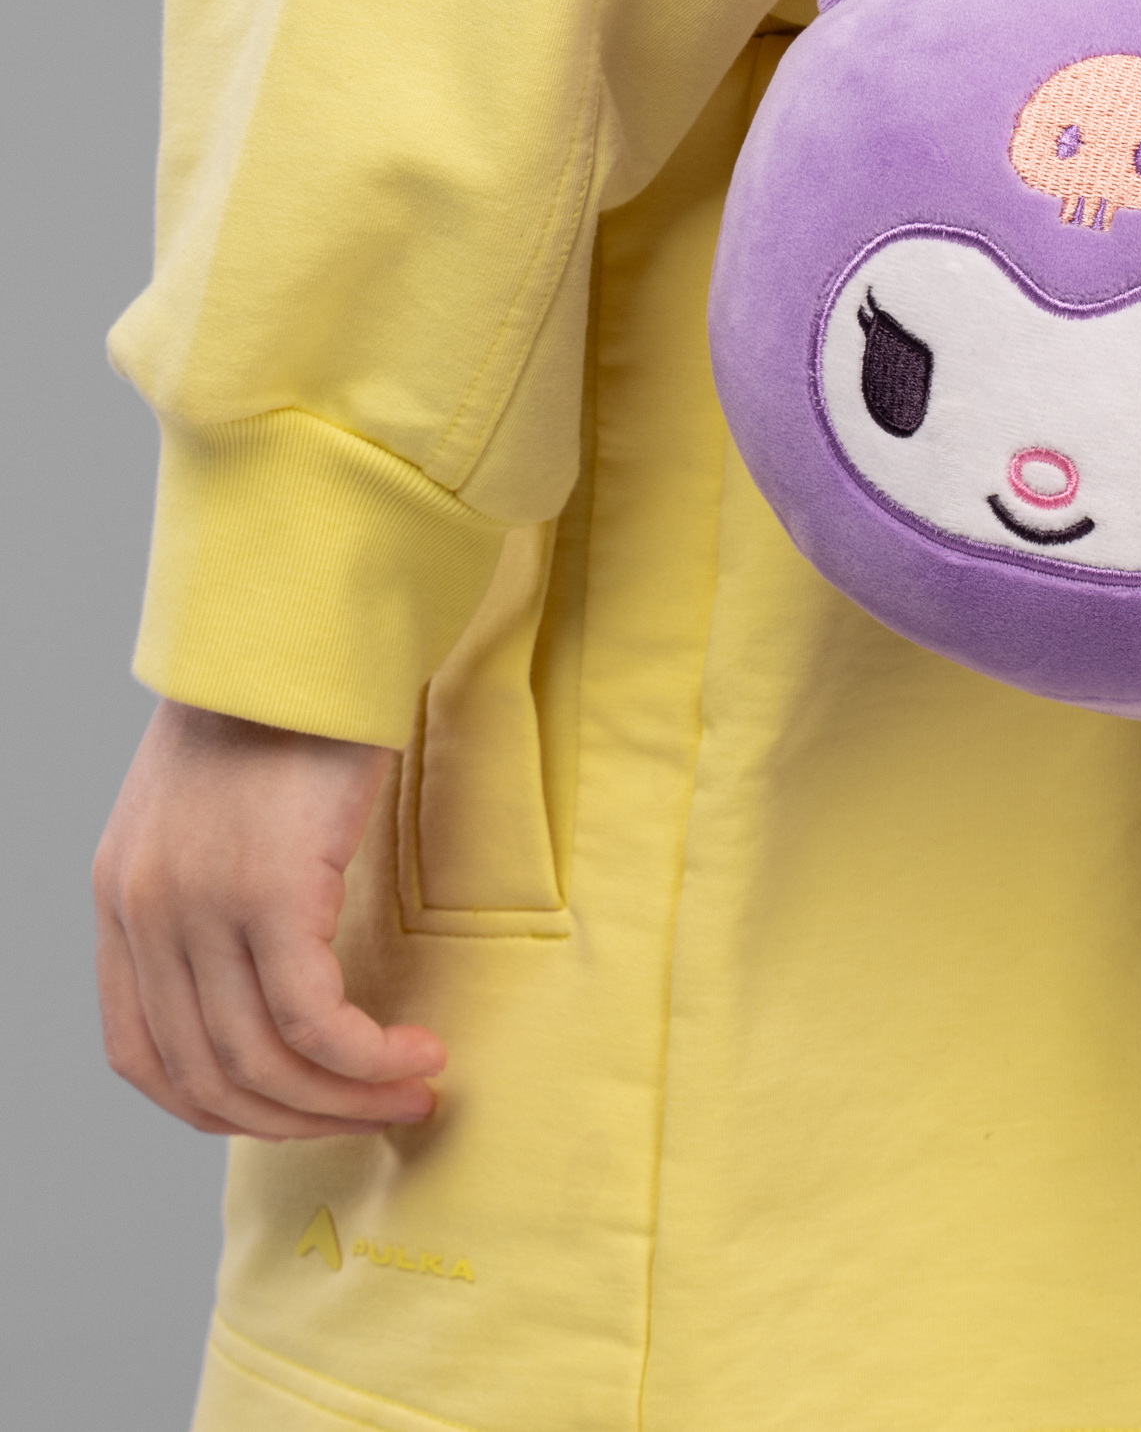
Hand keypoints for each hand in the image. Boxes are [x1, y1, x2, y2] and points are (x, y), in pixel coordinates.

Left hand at [94, 700, 444, 1138]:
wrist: (302, 627)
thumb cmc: (280, 703)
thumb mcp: (209, 807)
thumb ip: (209, 888)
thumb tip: (269, 974)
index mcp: (119, 897)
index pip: (140, 1056)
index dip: (218, 1105)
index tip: (295, 1108)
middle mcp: (145, 914)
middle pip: (208, 1077)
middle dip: (299, 1120)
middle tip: (377, 1115)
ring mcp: (200, 908)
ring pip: (266, 1063)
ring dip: (346, 1100)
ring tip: (411, 1090)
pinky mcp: (271, 893)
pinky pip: (316, 1023)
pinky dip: (367, 1061)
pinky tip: (414, 1056)